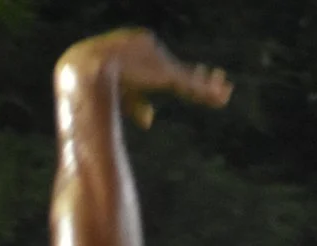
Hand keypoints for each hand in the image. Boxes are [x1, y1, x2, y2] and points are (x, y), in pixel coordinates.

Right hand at [57, 29, 233, 128]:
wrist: (90, 68)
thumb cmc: (98, 80)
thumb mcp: (121, 94)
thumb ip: (138, 106)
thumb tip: (151, 121)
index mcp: (145, 53)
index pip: (170, 68)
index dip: (186, 75)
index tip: (202, 75)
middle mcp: (157, 55)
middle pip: (184, 71)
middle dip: (203, 78)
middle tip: (221, 78)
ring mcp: (163, 65)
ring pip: (191, 80)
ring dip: (210, 88)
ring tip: (227, 91)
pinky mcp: (167, 76)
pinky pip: (193, 87)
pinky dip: (209, 94)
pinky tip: (223, 97)